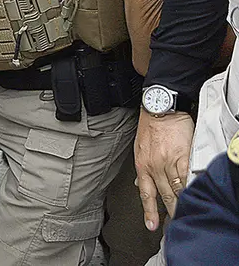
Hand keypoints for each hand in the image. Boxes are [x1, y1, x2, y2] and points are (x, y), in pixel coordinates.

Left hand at [134, 110, 193, 229]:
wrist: (160, 108)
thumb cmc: (150, 127)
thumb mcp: (139, 149)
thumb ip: (143, 168)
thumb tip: (142, 185)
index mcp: (142, 166)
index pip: (146, 194)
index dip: (149, 212)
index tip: (152, 226)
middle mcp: (154, 166)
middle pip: (164, 195)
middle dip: (171, 212)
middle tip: (176, 224)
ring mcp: (168, 161)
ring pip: (177, 189)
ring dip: (182, 203)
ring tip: (188, 214)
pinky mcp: (182, 155)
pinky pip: (187, 176)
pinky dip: (191, 188)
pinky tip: (194, 196)